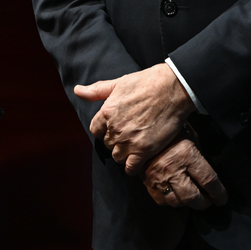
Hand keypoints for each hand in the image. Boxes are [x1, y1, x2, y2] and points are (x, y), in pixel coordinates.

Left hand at [74, 64, 194, 174]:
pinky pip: (130, 168)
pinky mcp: (144, 151)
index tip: (115, 126)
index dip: (105, 129)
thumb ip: (97, 90)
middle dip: (115, 140)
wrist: (173, 88)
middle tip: (129, 133)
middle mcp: (115, 129)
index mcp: (107, 112)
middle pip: (107, 144)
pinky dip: (133, 166)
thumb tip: (77, 90)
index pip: (95, 130)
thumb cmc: (147, 82)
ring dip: (124, 152)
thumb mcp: (119, 83)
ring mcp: (129, 141)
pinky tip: (140, 157)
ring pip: (117, 157)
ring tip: (135, 144)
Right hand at [142, 135, 227, 209]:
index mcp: (187, 155)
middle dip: (204, 202)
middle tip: (208, 200)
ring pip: (177, 202)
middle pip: (192, 197)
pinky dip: (171, 201)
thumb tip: (209, 179)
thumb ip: (200, 159)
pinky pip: (161, 200)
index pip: (208, 180)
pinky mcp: (147, 182)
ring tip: (193, 198)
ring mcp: (158, 177)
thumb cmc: (175, 132)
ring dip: (188, 203)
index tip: (222, 198)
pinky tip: (177, 196)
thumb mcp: (193, 139)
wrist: (147, 129)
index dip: (218, 193)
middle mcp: (173, 168)